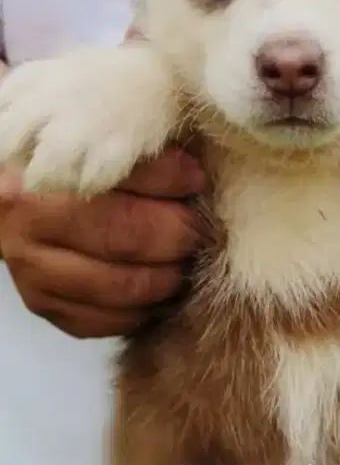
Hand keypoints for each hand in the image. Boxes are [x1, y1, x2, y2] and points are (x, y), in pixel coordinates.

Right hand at [0, 146, 204, 337]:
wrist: (14, 204)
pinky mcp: (44, 306)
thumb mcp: (92, 144)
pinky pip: (109, 320)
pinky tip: (157, 285)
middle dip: (176, 234)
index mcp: (44, 174)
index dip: (171, 179)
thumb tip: (193, 172)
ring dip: (167, 277)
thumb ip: (136, 153)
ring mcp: (33, 273)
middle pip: (125, 238)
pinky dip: (144, 307)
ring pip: (122, 288)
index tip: (197, 179)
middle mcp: (28, 228)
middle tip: (197, 227)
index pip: (121, 177)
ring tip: (183, 258)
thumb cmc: (64, 168)